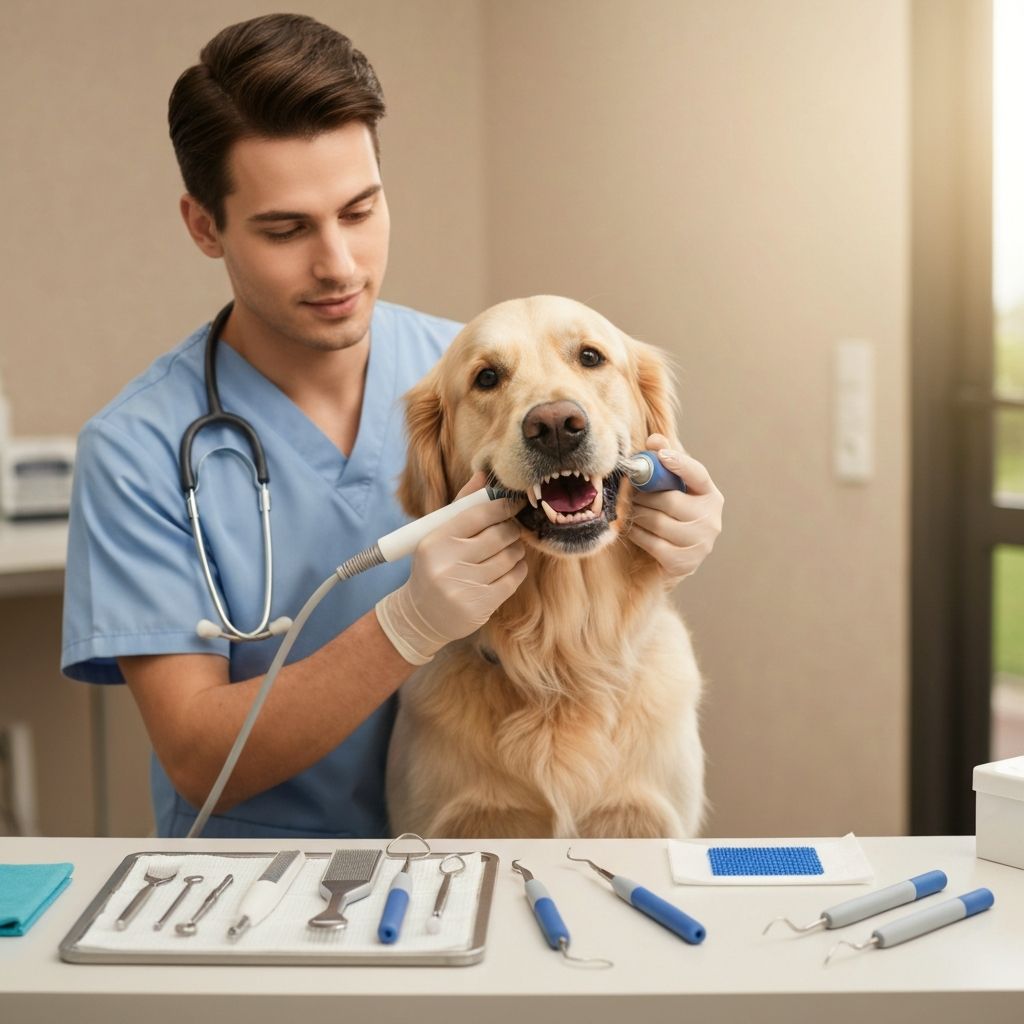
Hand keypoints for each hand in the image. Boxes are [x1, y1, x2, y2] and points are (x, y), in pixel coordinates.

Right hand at [375, 471, 527, 664]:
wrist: (421, 615)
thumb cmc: (433, 567)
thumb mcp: (438, 536)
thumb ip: (461, 506)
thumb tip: (483, 474)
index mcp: (435, 541)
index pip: (478, 514)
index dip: (501, 506)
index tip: (513, 504)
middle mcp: (447, 563)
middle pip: (498, 535)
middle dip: (512, 529)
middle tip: (513, 528)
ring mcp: (464, 586)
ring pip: (509, 557)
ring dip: (516, 549)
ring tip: (512, 548)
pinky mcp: (480, 605)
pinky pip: (513, 579)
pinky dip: (518, 569)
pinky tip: (513, 566)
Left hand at [629, 433, 723, 584]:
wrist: (670, 561)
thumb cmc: (669, 517)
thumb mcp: (669, 490)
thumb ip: (663, 464)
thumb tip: (654, 440)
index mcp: (711, 496)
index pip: (698, 475)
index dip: (680, 463)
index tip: (660, 455)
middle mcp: (711, 520)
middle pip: (670, 501)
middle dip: (644, 496)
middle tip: (631, 494)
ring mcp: (700, 543)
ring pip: (657, 522)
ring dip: (637, 515)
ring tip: (632, 511)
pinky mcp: (684, 563)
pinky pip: (651, 542)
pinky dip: (636, 534)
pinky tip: (632, 529)